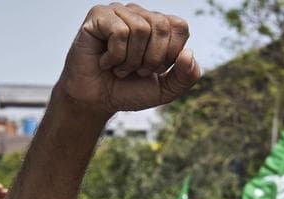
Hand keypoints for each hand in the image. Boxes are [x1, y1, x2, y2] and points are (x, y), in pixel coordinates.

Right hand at [58, 4, 200, 118]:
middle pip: (161, 26)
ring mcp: (118, 12)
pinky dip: (115, 56)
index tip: (153, 69)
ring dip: (130, 60)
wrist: (94, 102)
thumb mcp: (165, 90)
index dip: (170, 54)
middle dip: (151, 58)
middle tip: (136, 71)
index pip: (179, 26)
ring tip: (119, 68)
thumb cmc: (127, 90)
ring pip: (140, 29)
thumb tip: (188, 53)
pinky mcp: (98, 15)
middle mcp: (139, 14)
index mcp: (158, 26)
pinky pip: (119, 31)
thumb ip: (186, 77)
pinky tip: (105, 62)